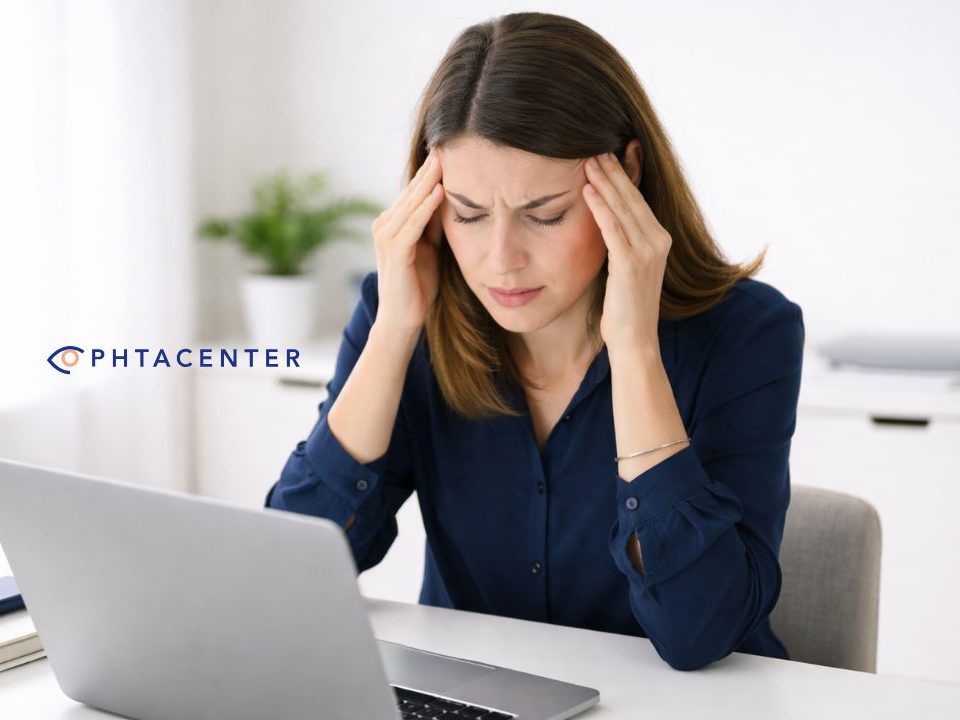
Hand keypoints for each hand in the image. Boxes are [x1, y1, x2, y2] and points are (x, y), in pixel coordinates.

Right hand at [371, 146, 444, 335]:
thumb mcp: (430, 248)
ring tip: (446, 160)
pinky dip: (426, 207)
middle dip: (431, 169)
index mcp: (394, 223)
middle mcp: (385, 225)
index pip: (415, 190)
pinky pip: (412, 224)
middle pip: (412, 191)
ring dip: (429, 181)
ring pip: (411, 203)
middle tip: (450, 143)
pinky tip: (440, 191)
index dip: (432, 171)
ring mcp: (386, 237)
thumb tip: (451, 201)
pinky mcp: (394, 252)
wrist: (402, 320)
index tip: (452, 150)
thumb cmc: (418, 287)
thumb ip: (435, 225)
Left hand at [582, 152, 670, 352]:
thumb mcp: (624, 267)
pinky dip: (600, 208)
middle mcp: (658, 241)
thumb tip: (604, 219)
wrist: (634, 340)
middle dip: (613, 170)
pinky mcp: (631, 264)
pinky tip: (588, 190)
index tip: (606, 153)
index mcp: (659, 239)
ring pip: (623, 208)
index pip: (637, 199)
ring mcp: (648, 252)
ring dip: (604, 182)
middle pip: (632, 197)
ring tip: (587, 159)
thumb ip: (621, 241)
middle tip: (593, 146)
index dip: (622, 175)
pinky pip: (613, 229)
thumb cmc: (624, 307)